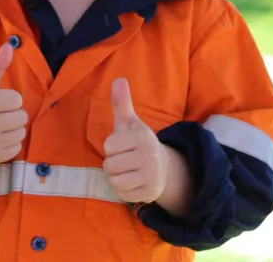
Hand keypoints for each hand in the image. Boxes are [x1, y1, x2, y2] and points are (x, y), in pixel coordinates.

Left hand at [102, 78, 168, 204]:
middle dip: (112, 164)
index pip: (109, 146)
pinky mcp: (149, 193)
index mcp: (142, 136)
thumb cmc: (138, 143)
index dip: (111, 147)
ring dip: (116, 177)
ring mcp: (151, 176)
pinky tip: (132, 182)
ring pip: (115, 181)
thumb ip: (121, 103)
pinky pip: (122, 194)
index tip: (122, 145)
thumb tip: (118, 79)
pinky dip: (123, 190)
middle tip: (124, 160)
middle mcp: (149, 156)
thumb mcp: (130, 123)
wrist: (164, 168)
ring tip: (127, 170)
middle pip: (110, 165)